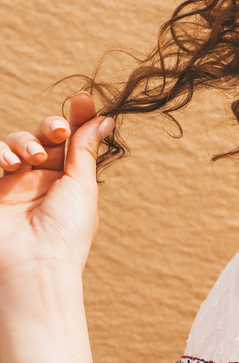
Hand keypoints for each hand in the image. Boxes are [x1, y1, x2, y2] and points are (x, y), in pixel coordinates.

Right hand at [0, 92, 114, 298]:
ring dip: (25, 142)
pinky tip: (11, 163)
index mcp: (71, 180)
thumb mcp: (82, 186)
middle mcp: (44, 179)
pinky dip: (1, 152)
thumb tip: (105, 119)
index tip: (83, 98)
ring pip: (17, 143)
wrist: (32, 265)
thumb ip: (85, 150)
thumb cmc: (65, 231)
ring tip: (34, 159)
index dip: (77, 117)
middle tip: (58, 132)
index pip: (73, 140)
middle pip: (44, 136)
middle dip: (50, 127)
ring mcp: (16, 183)